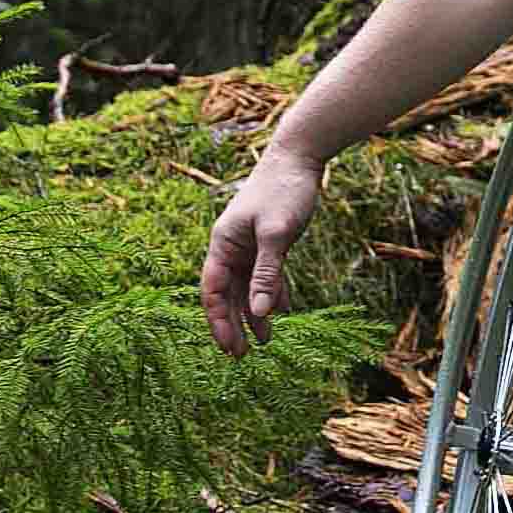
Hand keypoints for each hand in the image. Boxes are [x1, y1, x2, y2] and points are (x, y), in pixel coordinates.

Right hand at [201, 145, 325, 355]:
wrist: (300, 157)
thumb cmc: (284, 190)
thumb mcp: (277, 233)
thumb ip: (268, 273)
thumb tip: (260, 313)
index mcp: (223, 244)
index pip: (213, 291)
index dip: (218, 321)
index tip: (229, 348)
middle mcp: (232, 246)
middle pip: (228, 294)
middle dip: (234, 324)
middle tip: (243, 355)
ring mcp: (250, 244)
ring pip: (248, 286)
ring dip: (256, 312)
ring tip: (266, 340)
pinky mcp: (269, 241)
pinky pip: (266, 274)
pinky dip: (272, 292)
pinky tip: (282, 311)